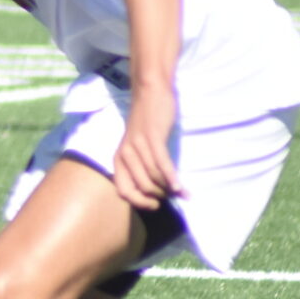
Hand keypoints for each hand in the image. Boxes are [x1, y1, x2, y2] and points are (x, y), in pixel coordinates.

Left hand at [110, 87, 183, 211]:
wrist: (150, 92)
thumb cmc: (146, 122)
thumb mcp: (135, 146)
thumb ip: (139, 165)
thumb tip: (153, 190)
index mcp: (118, 159)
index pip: (123, 191)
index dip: (139, 202)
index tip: (154, 205)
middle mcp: (124, 154)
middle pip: (142, 187)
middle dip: (159, 195)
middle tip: (172, 195)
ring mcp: (138, 146)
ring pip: (153, 177)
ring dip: (168, 188)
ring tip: (180, 191)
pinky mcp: (153, 138)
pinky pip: (162, 165)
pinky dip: (172, 179)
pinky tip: (181, 188)